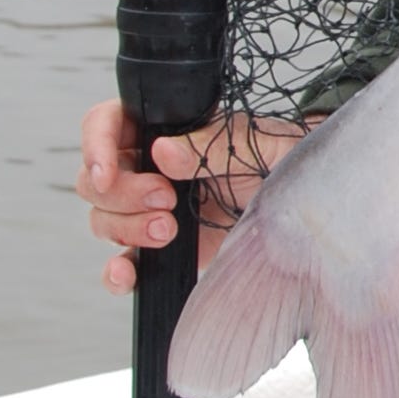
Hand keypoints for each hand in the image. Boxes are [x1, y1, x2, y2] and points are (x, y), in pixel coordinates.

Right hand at [74, 99, 309, 293]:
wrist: (302, 204)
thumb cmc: (279, 159)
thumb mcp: (256, 143)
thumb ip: (211, 146)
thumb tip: (163, 151)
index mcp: (164, 128)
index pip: (106, 123)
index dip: (96, 145)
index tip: (108, 173)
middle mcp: (148, 167)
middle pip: (96, 180)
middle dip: (123, 194)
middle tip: (166, 200)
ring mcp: (149, 209)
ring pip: (103, 218)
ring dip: (126, 228)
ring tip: (168, 230)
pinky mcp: (160, 247)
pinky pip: (123, 261)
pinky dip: (117, 271)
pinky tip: (127, 273)